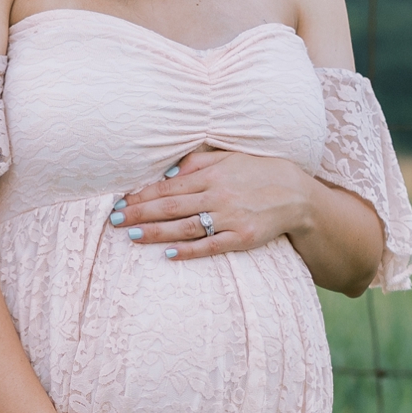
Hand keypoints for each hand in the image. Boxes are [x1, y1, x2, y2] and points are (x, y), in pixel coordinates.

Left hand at [114, 145, 315, 259]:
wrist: (297, 194)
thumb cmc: (258, 173)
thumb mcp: (229, 158)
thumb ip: (197, 162)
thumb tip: (166, 172)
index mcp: (212, 174)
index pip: (169, 186)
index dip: (143, 195)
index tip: (120, 201)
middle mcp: (218, 195)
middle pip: (171, 206)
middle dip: (140, 213)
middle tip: (114, 220)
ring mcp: (230, 218)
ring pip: (185, 226)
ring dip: (156, 232)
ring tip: (132, 235)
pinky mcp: (242, 238)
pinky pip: (211, 246)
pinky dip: (189, 250)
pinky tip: (169, 254)